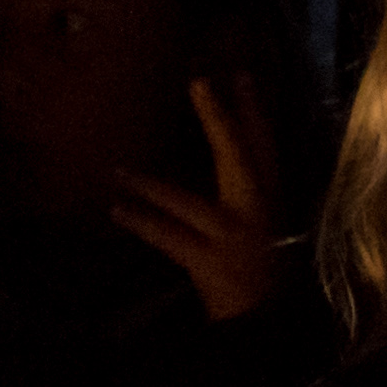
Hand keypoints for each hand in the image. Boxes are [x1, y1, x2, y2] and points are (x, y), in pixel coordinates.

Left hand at [108, 76, 282, 321]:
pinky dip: (141, 223)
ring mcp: (229, 237)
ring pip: (187, 203)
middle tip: (199, 82)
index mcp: (270, 195)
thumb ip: (247, 178)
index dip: (254, 108)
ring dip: (150, 186)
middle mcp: (255, 211)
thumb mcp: (263, 215)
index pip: (265, 145)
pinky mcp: (207, 263)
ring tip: (117, 171)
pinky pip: (168, 238)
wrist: (264, 314)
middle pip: (237, 158)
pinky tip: (116, 210)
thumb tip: (229, 134)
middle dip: (220, 120)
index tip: (241, 72)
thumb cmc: (261, 260)